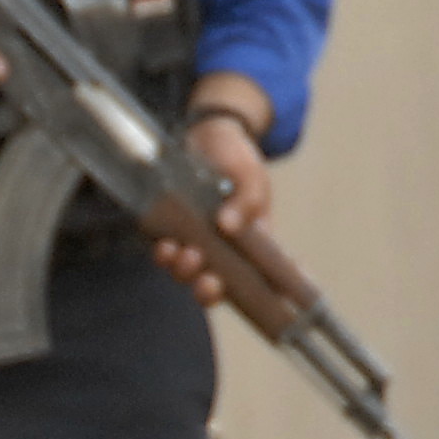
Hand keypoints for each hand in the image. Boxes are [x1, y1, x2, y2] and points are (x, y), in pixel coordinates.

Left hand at [152, 98, 272, 303]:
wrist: (206, 134)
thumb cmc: (236, 158)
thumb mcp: (251, 176)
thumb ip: (247, 201)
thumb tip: (230, 226)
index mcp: (253, 243)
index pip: (265, 280)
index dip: (269, 298)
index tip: (273, 304)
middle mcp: (224, 250)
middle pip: (219, 286)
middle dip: (211, 291)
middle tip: (210, 282)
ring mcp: (197, 243)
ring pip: (189, 274)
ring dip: (185, 273)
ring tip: (185, 255)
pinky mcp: (172, 231)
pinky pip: (166, 255)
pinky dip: (164, 255)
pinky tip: (165, 245)